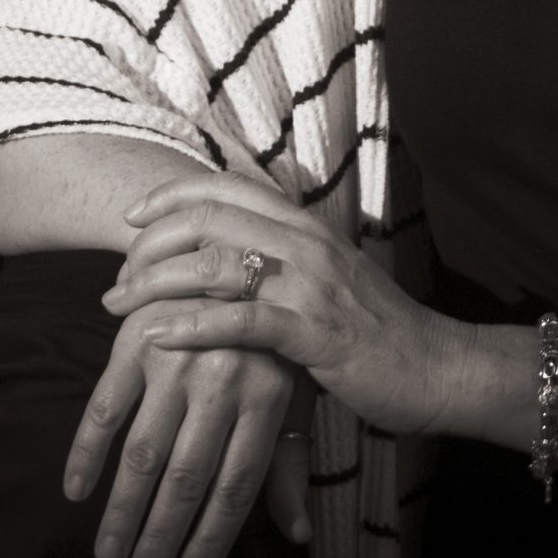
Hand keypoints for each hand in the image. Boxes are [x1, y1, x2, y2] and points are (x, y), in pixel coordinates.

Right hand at [64, 297, 313, 557]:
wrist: (224, 249)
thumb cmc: (265, 338)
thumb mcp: (289, 392)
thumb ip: (288, 463)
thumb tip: (298, 534)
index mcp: (269, 394)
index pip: (238, 485)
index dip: (212, 540)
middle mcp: (224, 376)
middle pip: (187, 477)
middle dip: (161, 537)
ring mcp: (176, 355)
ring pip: (145, 451)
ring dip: (122, 509)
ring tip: (108, 555)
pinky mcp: (134, 338)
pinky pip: (105, 406)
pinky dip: (86, 451)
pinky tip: (77, 492)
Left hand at [105, 170, 470, 438]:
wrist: (441, 369)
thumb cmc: (380, 333)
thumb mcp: (329, 281)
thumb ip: (286, 262)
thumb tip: (232, 258)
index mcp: (306, 227)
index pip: (226, 188)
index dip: (171, 195)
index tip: (132, 218)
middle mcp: (306, 244)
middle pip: (208, 218)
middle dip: (149, 243)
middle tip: (116, 275)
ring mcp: (312, 285)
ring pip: (215, 264)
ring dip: (154, 282)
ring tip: (117, 304)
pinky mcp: (316, 332)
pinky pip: (241, 320)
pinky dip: (190, 325)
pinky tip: (155, 337)